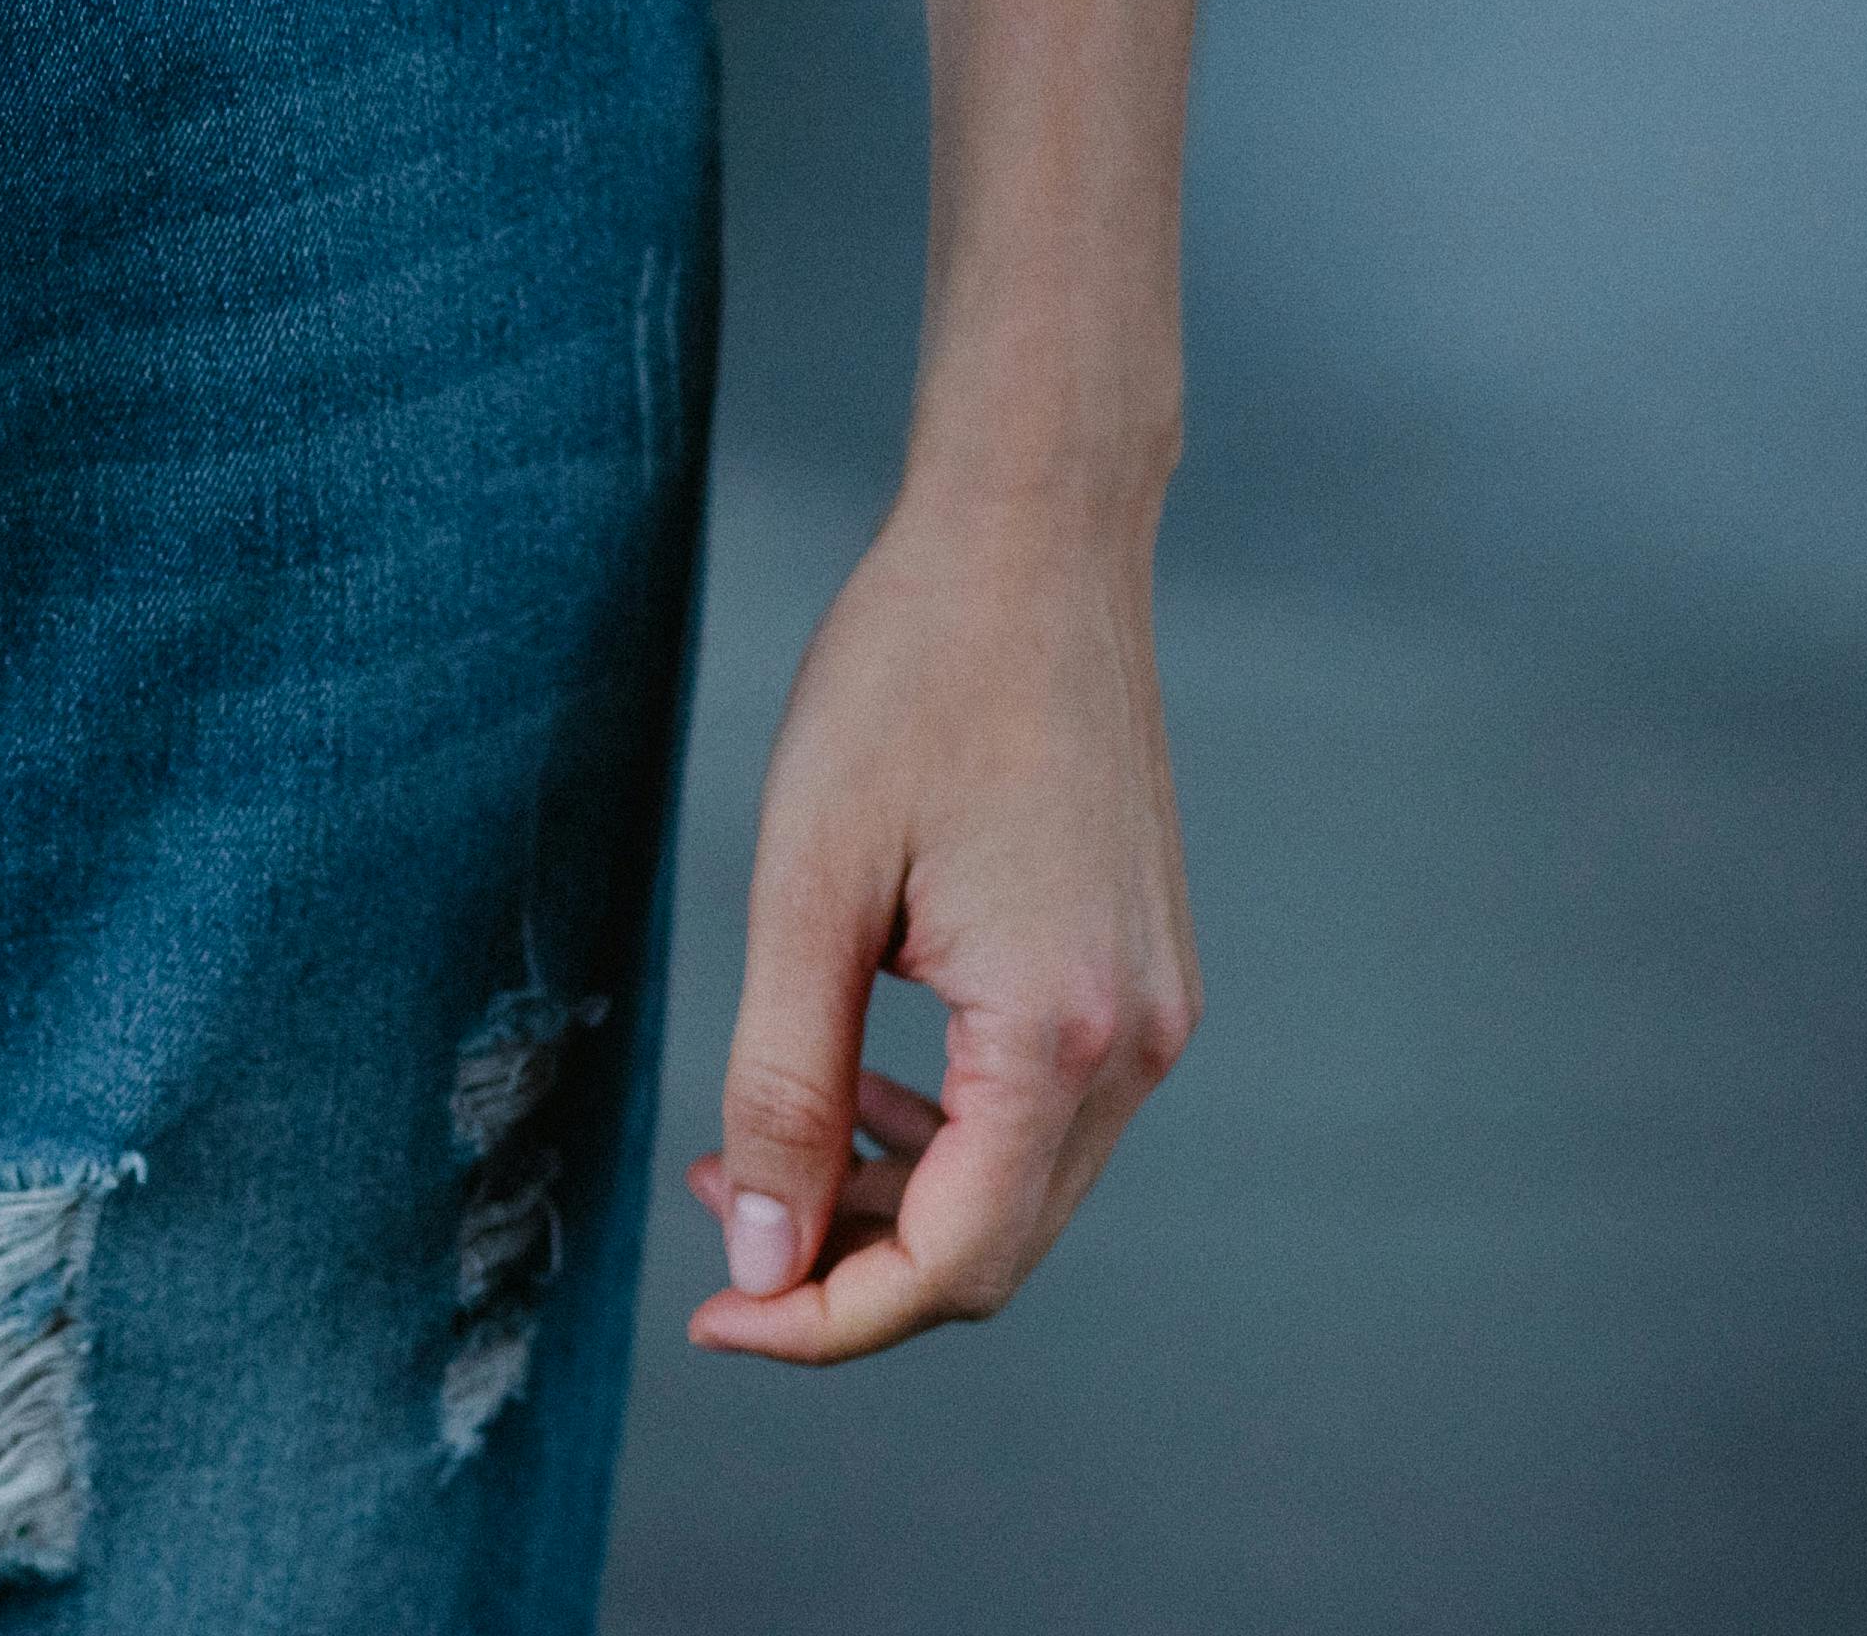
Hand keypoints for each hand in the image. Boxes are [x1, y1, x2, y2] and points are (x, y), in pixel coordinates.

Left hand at [685, 496, 1198, 1360]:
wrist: (1032, 547)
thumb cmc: (908, 682)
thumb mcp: (806, 887)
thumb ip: (784, 1087)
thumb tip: (763, 1263)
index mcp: (1060, 1035)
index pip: (949, 1264)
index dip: (823, 1319)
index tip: (712, 1319)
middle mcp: (1139, 1046)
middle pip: (992, 1251)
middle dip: (847, 1270)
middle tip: (716, 1220)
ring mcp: (1154, 1012)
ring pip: (1018, 1191)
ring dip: (889, 1203)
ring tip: (754, 1157)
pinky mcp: (1139, 975)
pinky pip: (1040, 1113)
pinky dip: (943, 1136)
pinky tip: (850, 1091)